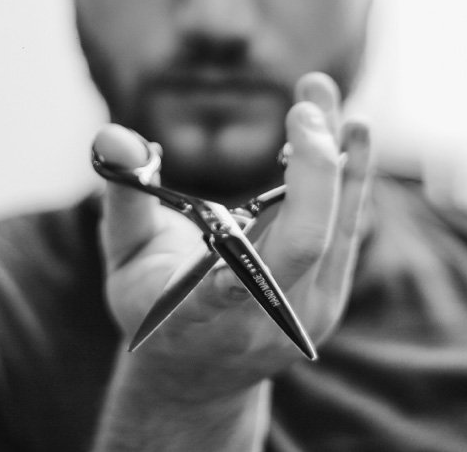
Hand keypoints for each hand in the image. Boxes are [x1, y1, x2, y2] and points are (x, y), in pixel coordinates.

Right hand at [97, 71, 371, 400]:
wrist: (199, 376)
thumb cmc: (151, 311)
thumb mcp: (124, 261)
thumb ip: (123, 198)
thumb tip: (113, 133)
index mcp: (204, 314)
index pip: (248, 271)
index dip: (287, 199)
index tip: (293, 131)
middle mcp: (266, 318)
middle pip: (309, 240)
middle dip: (316, 164)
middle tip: (306, 101)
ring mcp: (308, 311)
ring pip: (339, 225)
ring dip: (335, 152)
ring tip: (321, 90)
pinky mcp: (329, 293)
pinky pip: (349, 227)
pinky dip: (351, 173)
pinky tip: (353, 129)